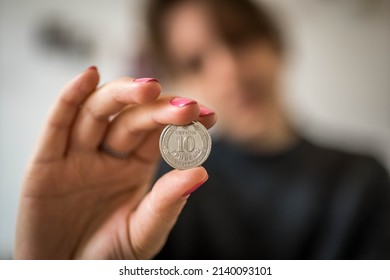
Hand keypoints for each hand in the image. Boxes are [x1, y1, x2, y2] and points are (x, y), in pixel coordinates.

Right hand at [14, 67, 215, 258]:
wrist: (64, 278)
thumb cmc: (106, 257)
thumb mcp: (143, 234)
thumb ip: (167, 205)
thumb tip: (201, 173)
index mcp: (135, 167)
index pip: (160, 135)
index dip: (183, 122)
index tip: (210, 115)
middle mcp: (108, 154)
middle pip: (132, 118)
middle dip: (159, 109)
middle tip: (187, 106)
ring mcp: (77, 155)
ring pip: (99, 112)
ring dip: (123, 94)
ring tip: (151, 88)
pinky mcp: (46, 163)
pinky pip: (58, 124)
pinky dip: (71, 97)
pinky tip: (90, 76)